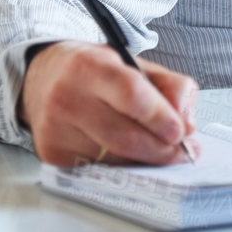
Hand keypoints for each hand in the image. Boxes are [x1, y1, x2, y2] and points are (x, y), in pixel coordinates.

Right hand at [18, 41, 199, 167]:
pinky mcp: (52, 153)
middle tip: (179, 151)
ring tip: (154, 148)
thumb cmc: (95, 70)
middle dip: (160, 149)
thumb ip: (171, 87)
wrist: (43, 77)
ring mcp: (55, 128)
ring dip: (142, 160)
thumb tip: (188, 125)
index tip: (180, 132)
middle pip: (125, 137)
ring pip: (114, 158)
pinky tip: (123, 151)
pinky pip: (99, 168)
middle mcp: (66, 97)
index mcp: (89, 66)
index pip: (131, 95)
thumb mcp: (134, 63)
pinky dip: (120, 165)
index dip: (160, 117)